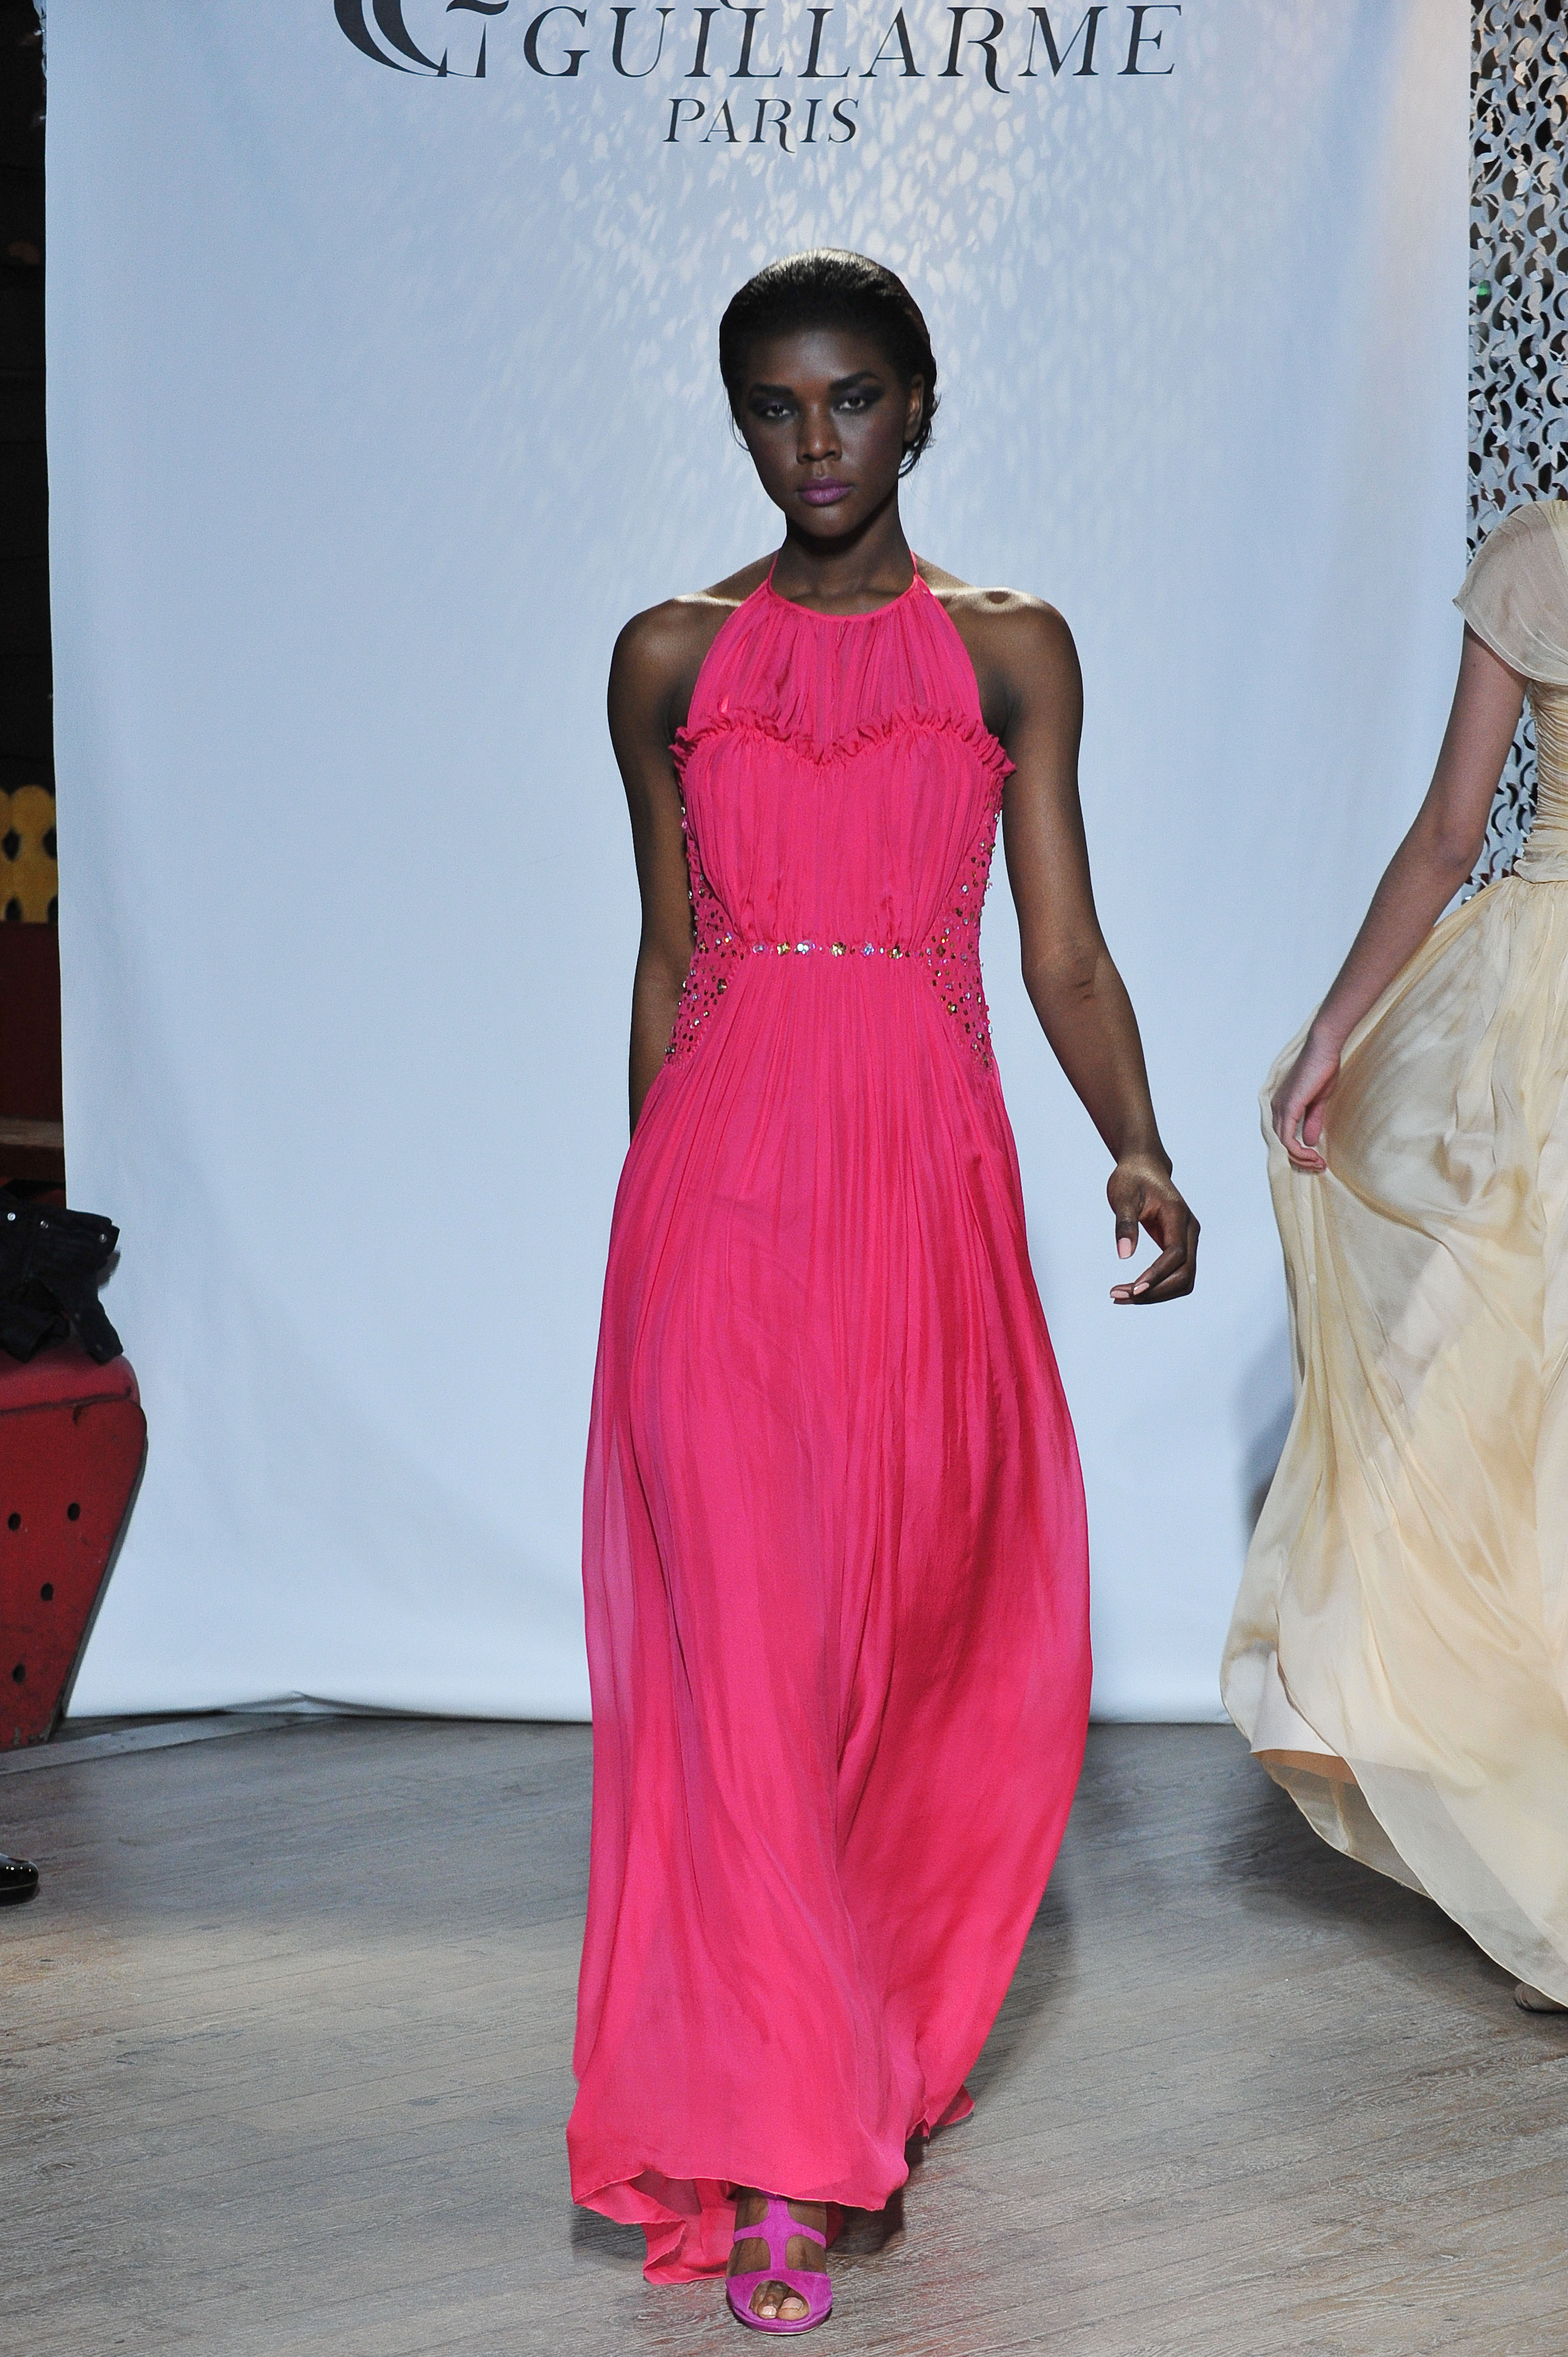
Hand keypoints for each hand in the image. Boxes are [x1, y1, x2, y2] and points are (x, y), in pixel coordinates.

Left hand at [1108, 1155, 1198, 1303]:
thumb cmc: (1132, 1178)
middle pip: (1184, 1274)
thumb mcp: (1122, 1196)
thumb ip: (1125, 1224)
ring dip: (1156, 1294)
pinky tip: (1133, 1290)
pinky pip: (1176, 1275)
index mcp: (1178, 1216)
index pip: (1176, 1254)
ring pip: (1183, 1280)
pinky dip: (1157, 1287)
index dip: (1157, 1275)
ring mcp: (1187, 1239)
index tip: (1134, 1289)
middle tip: (1117, 1296)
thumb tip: (1124, 1255)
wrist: (1144, 1166)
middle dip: (1154, 1291)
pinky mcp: (1180, 1246)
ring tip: (1121, 1296)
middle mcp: (1189, 1230)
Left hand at [1271, 1029, 1340, 1172]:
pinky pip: (1287, 1138)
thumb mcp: (1318, 1103)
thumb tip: (1309, 1141)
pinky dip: (1299, 1151)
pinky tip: (1313, 1155)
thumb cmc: (1322, 1070)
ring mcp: (1280, 1108)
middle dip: (1300, 1160)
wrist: (1324, 1050)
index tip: (1317, 1160)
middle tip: (1319, 1166)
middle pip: (1281, 1145)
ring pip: (1283, 1145)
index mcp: (1282, 1107)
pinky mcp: (1288, 1107)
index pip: (1283, 1137)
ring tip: (1319, 1163)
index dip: (1298, 1153)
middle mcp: (1276, 1108)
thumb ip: (1312, 1122)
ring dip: (1301, 1158)